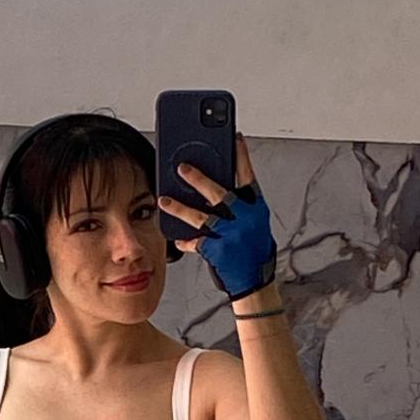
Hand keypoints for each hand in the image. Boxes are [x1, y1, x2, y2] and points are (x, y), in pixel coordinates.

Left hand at [158, 133, 277, 301]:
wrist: (256, 282)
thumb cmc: (254, 250)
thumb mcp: (254, 223)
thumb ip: (239, 205)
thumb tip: (217, 188)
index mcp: (256, 207)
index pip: (247, 176)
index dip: (241, 156)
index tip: (235, 137)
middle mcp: (244, 219)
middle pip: (219, 193)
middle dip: (198, 179)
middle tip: (182, 168)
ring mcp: (231, 235)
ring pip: (201, 217)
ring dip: (180, 208)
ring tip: (163, 200)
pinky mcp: (218, 252)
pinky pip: (197, 242)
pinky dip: (186, 240)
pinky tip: (177, 239)